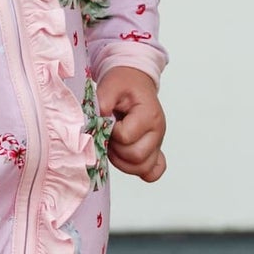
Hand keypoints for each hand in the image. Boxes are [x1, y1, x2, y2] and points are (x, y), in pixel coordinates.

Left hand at [95, 66, 166, 182]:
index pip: (126, 137)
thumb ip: (102, 102)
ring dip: (123, 162)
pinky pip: (153, 172)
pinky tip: (127, 160)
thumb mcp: (111, 85)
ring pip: (143, 168)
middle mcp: (157, 131)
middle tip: (108, 136)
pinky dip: (139, 171)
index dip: (111, 133)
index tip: (106, 122)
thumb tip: (95, 123)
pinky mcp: (154, 150)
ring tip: (113, 146)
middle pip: (136, 156)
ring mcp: (157, 143)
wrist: (135, 81)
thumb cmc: (124, 83)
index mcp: (148, 115)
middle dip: (116, 150)